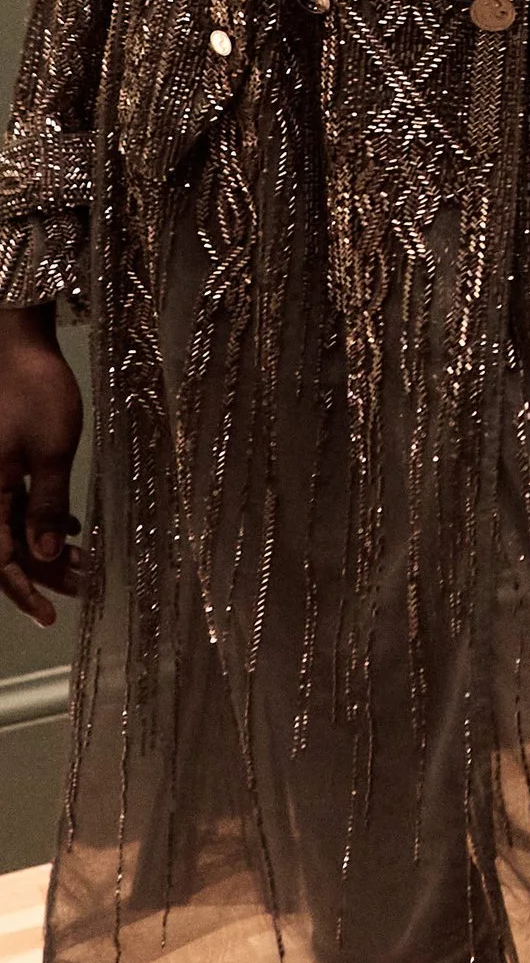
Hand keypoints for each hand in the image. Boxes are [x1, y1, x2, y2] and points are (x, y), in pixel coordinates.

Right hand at [0, 304, 86, 626]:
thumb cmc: (33, 394)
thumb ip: (45, 505)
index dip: (22, 591)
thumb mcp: (49, 452)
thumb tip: (47, 553)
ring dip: (48, 547)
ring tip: (87, 563)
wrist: (17, 346)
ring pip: (14, 527)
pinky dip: (41, 520)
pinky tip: (72, 526)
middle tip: (86, 588)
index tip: (48, 616)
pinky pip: (15, 505)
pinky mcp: (2, 464)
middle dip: (45, 572)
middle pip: (7, 547)